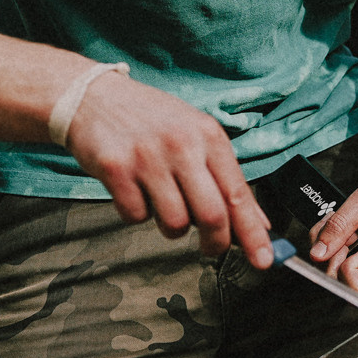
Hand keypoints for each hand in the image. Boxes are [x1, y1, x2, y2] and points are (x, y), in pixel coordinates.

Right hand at [64, 73, 273, 261]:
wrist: (93, 97)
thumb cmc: (151, 119)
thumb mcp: (196, 135)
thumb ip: (225, 177)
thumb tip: (257, 222)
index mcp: (208, 135)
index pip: (238, 193)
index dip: (253, 232)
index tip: (264, 260)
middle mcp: (182, 144)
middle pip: (211, 215)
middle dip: (216, 242)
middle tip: (211, 248)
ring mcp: (148, 157)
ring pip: (174, 223)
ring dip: (172, 226)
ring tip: (163, 202)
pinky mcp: (116, 169)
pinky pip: (136, 216)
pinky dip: (138, 213)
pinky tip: (135, 190)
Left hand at [309, 173, 357, 296]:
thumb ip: (339, 228)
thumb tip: (316, 254)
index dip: (346, 270)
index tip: (348, 245)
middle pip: (346, 285)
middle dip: (335, 255)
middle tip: (343, 230)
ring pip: (340, 278)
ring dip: (334, 251)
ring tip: (345, 229)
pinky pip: (343, 272)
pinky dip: (336, 252)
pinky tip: (345, 236)